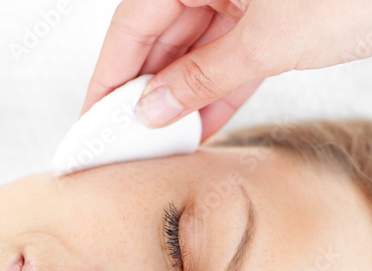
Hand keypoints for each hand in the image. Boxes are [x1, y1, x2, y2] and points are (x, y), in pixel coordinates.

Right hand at [80, 0, 371, 140]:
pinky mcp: (281, 19)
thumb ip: (203, 77)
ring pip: (197, 52)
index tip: (90, 123)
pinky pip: (234, 59)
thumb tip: (151, 106)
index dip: (108, 77)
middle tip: (121, 146)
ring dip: (178, 100)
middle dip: (142, 94)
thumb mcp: (269, 43)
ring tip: (157, 150)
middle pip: (161, 37)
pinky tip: (197, 131)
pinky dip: (217, 94)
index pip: (133, 22)